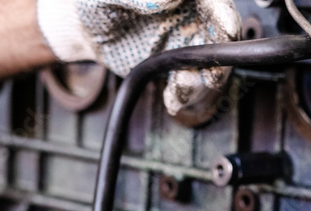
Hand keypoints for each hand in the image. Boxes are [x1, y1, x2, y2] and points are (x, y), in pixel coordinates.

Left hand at [38, 0, 240, 117]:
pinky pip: (189, 84)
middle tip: (210, 74)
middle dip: (218, 58)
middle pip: (221, 37)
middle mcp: (190, 17)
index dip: (224, 16)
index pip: (215, 3)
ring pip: (209, 65)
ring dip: (200, 82)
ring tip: (182, 90)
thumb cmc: (97, 1)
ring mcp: (184, 42)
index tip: (226, 30)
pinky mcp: (174, 66)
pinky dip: (186, 97)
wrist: (84, 29)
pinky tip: (174, 100)